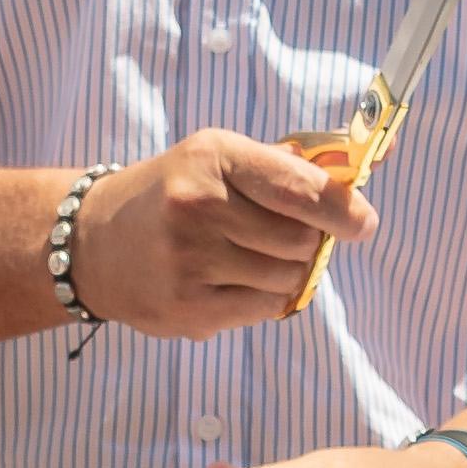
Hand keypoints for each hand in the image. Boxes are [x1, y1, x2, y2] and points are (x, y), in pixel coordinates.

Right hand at [75, 133, 377, 339]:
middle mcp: (197, 206)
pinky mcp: (189, 308)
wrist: (95, 242)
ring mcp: (190, 261)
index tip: (362, 221)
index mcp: (212, 157)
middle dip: (307, 240)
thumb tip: (371, 165)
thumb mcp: (219, 157)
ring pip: (287, 278)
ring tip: (249, 256)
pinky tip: (231, 280)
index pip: (300, 187)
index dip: (344, 209)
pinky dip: (263, 297)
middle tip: (284, 235)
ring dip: (285, 271)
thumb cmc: (173, 193)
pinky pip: (264, 309)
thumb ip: (288, 166)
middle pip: (301, 240)